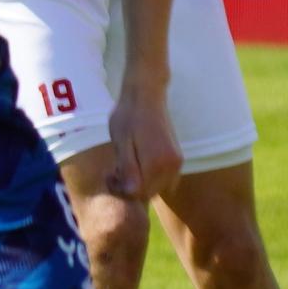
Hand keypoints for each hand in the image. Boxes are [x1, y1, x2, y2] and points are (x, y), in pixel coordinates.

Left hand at [102, 78, 180, 201]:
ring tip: (123, 165)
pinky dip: (148, 177)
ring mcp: (177, 163)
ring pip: (155, 187)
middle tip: (114, 170)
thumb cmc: (129, 115)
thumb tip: (132, 192)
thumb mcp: (122, 142)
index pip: (138, 194)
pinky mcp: (177, 159)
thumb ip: (128, 169)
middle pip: (149, 193)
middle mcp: (172, 166)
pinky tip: (136, 163)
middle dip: (129, 188)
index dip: (120, 190)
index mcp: (157, 163)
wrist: (147, 94)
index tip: (109, 174)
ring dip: (139, 183)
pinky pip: (162, 179)